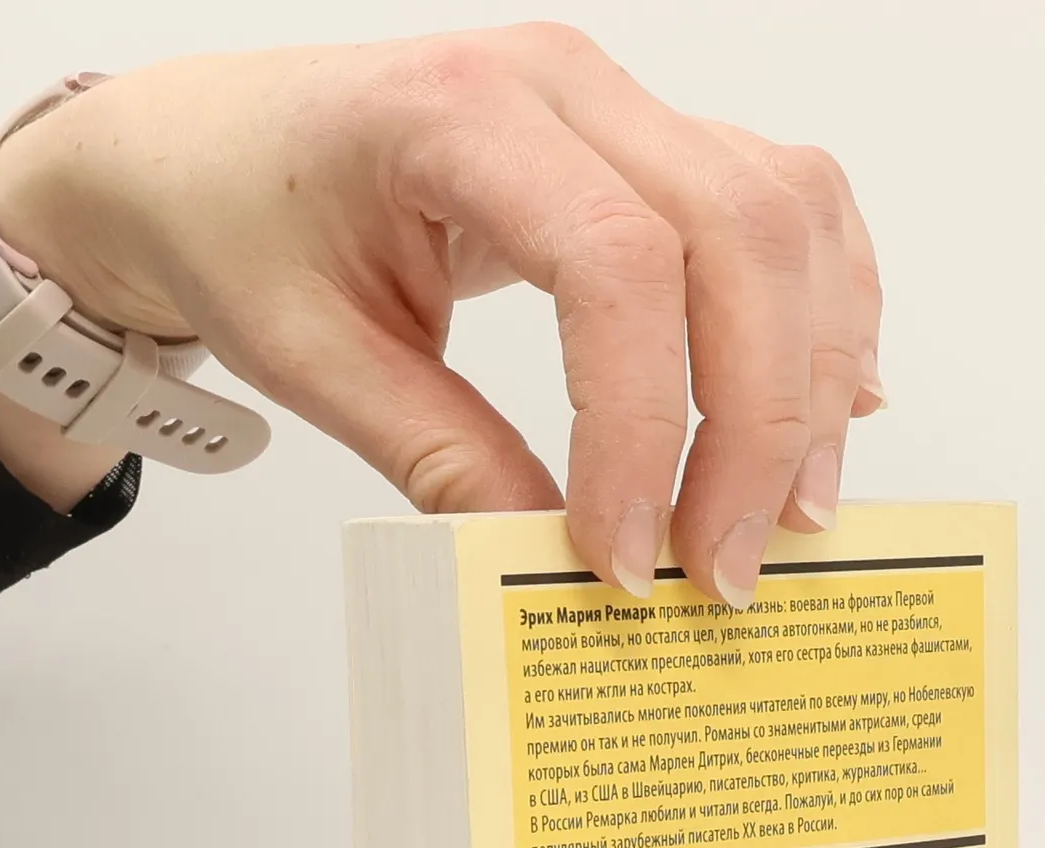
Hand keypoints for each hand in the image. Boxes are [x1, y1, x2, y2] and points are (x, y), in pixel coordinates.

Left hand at [0, 28, 885, 607]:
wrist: (213, 150)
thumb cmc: (241, 227)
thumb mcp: (313, 360)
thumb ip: (439, 455)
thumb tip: (552, 560)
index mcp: (458, 115)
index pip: (617, 263)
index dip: (643, 425)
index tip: (623, 555)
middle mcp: (563, 85)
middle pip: (739, 231)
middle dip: (756, 421)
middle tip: (726, 566)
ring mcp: (619, 101)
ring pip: (786, 212)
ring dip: (812, 369)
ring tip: (795, 511)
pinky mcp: (650, 140)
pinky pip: (784, 204)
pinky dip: (824, 307)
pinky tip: (832, 404)